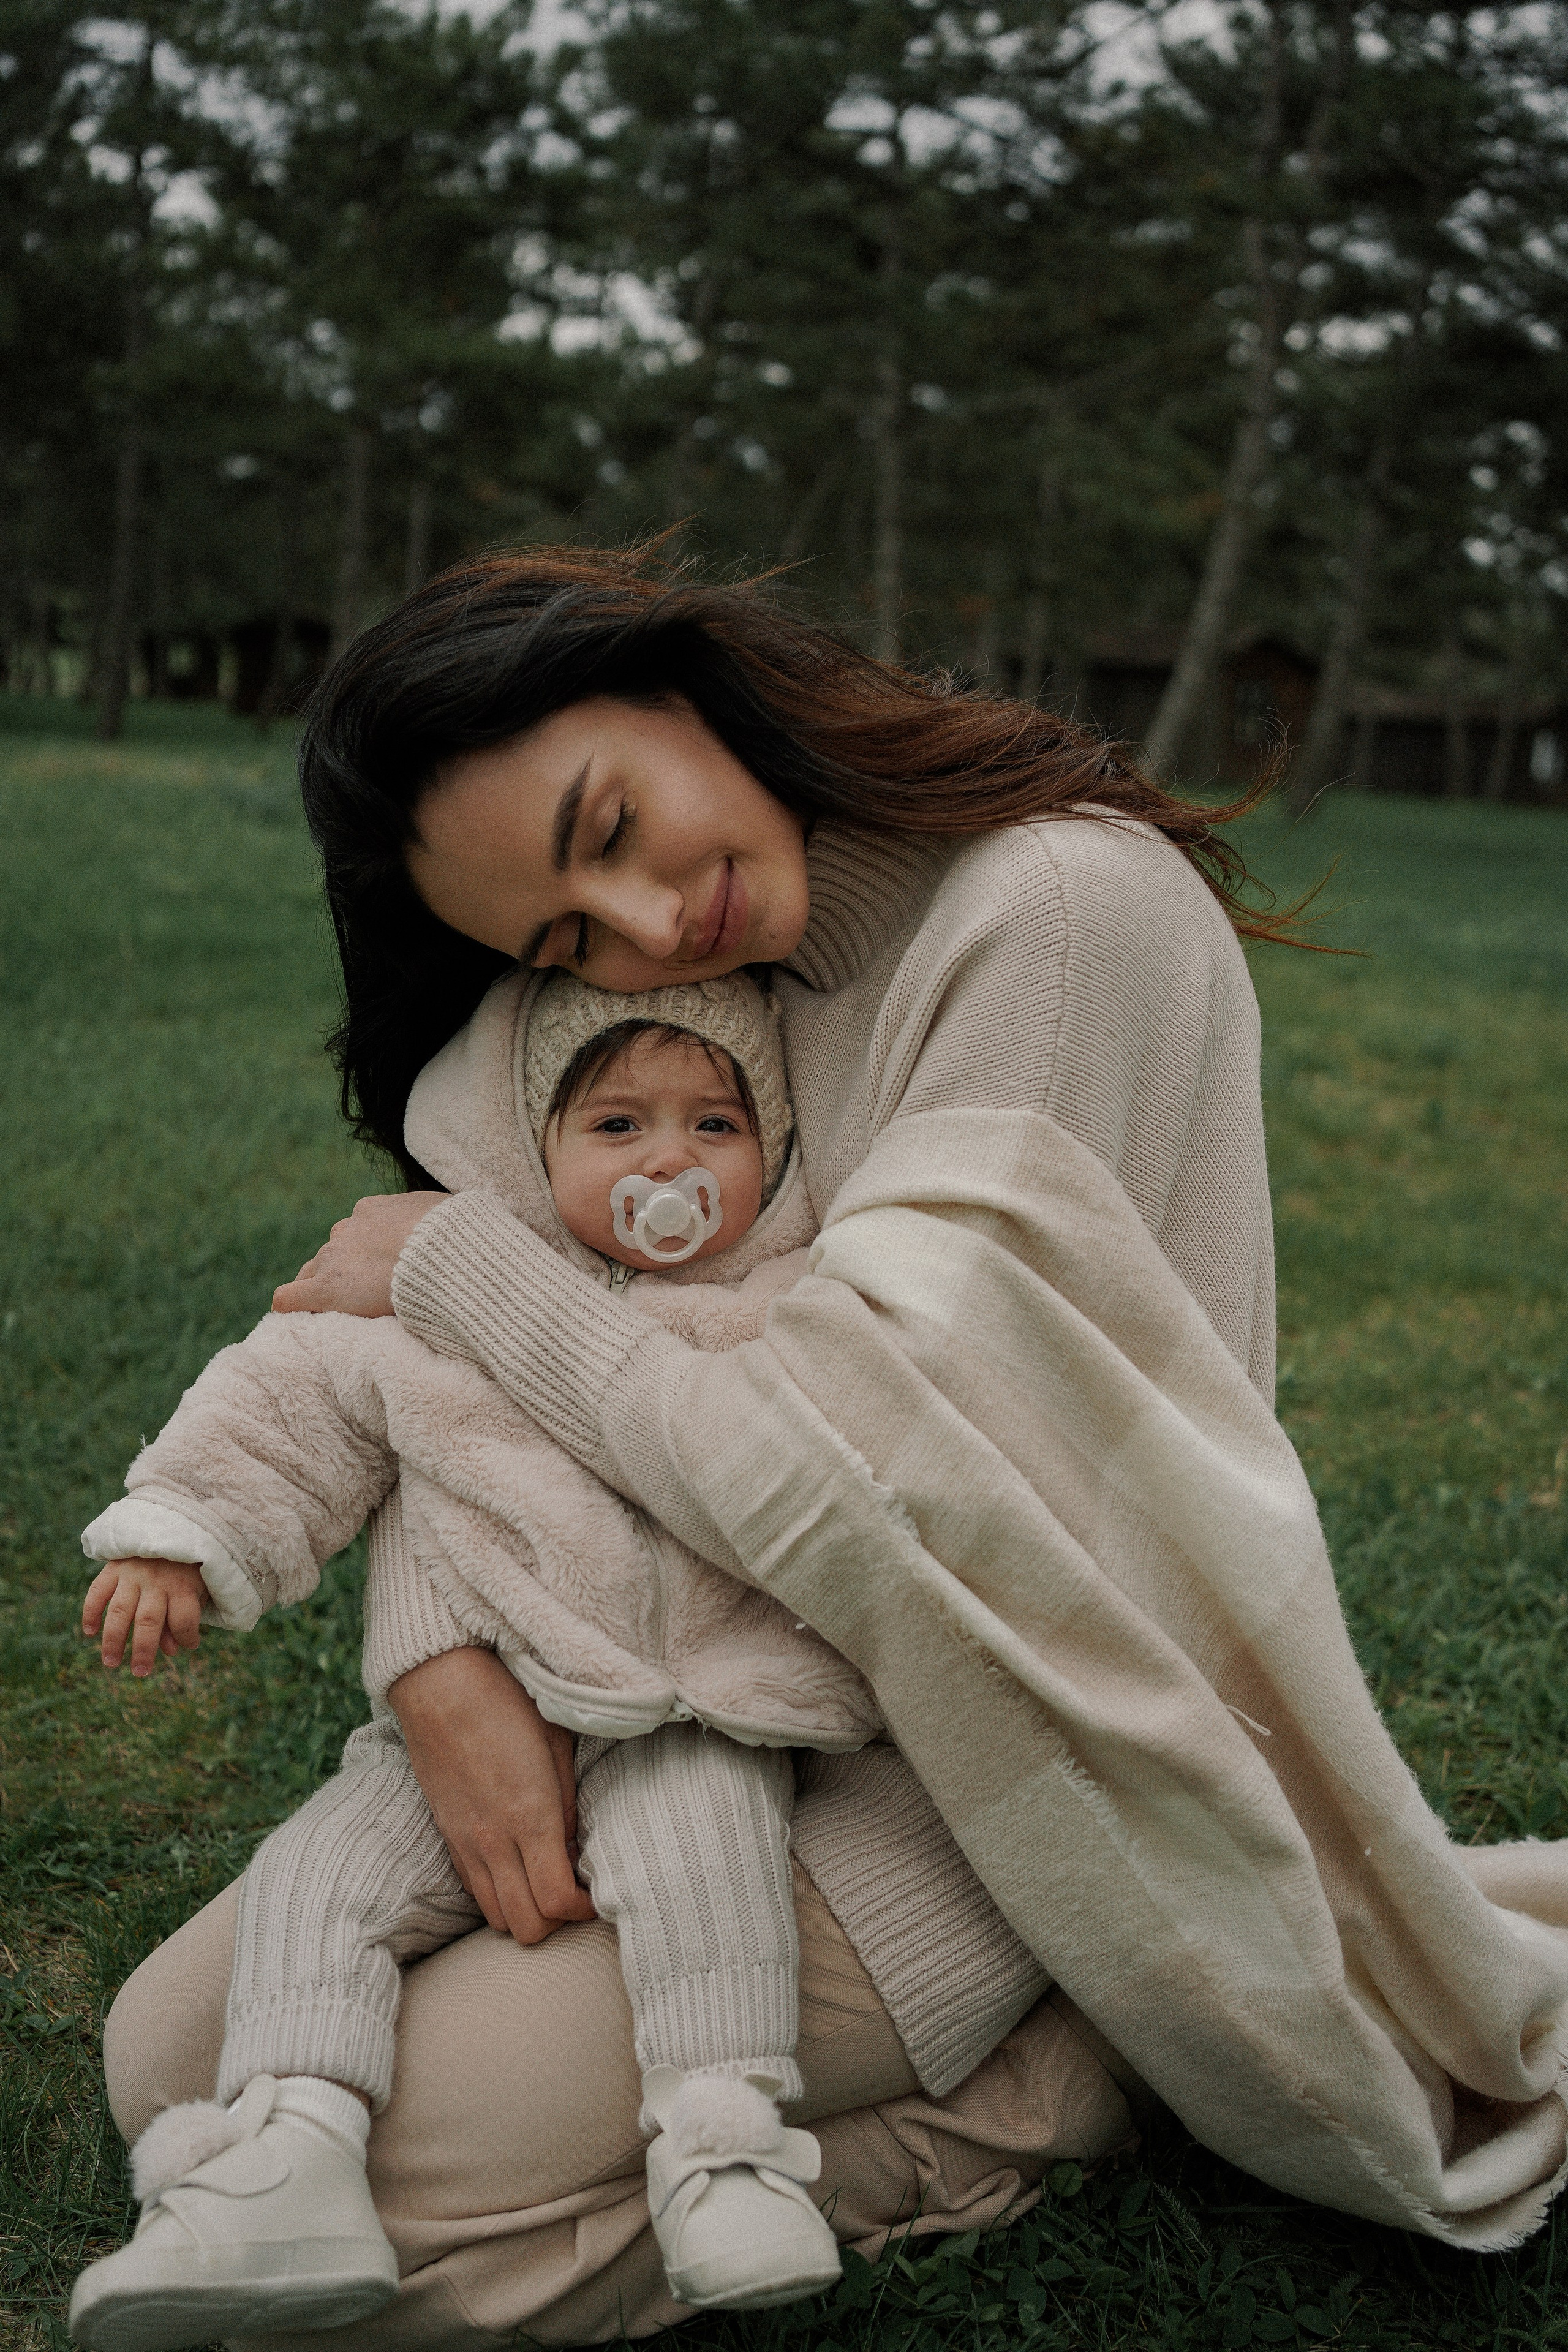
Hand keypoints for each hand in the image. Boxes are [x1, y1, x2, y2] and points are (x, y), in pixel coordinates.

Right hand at [84, 1558, 206, 1676]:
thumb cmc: (185, 1566)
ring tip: (111, 1662)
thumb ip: (183, 1618)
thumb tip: (172, 1651)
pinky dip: (90, 1612)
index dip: (187, 1636)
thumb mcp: (195, 1588)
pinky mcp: (113, 1567)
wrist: (170, 1524)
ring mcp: (132, 1574)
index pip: (184, 1618)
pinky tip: (90, 1632)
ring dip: (113, 1639)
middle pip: (148, 1621)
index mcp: (182, 1585)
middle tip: (139, 1672)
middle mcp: (156, 1580)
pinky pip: (97, 1591)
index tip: (189, 1646)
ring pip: (120, 1611)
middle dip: (144, 1650)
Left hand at [271, 1191, 447, 1318]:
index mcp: (372, 1211)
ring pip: (310, 1274)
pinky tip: (292, 1319)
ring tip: (335, 1314)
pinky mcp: (326, 1290)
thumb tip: (454, 1226)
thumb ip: (435, 1220)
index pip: (354, 1234)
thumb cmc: (455, 1235)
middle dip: (342, 1273)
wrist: (441, 1253)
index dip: (363, 1257)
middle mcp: (346, 1230)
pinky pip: (290, 1298)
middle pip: (331, 1255)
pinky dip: (291, 1307)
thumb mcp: (446, 1214)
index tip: (379, 1273)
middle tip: (363, 1296)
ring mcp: (332, 1259)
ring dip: (321, 1290)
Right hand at [388, 1649, 596, 1945]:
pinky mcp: (448, 1835)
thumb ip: (569, 1805)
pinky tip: (517, 1865)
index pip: (556, 1902)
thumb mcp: (556, 1744)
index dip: (582, 1911)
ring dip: (527, 1911)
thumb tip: (574, 1849)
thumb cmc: (506, 1701)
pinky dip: (500, 1894)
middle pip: (526, 1927)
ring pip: (497, 1917)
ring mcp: (466, 1842)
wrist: (438, 1682)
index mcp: (530, 1817)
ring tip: (546, 1881)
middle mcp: (494, 1841)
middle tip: (574, 1891)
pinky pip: (475, 1890)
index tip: (595, 1892)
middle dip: (557, 1922)